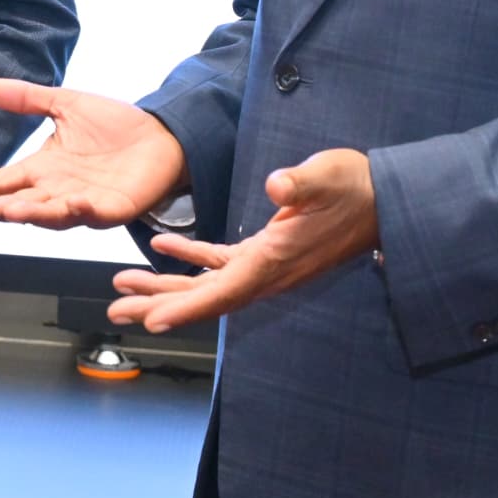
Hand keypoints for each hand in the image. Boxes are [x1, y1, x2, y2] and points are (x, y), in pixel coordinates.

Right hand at [0, 79, 187, 228]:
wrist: (162, 135)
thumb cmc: (114, 124)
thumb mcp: (65, 104)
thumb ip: (26, 98)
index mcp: (43, 168)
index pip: (2, 181)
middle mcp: (57, 191)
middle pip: (19, 203)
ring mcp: (83, 204)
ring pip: (50, 214)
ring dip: (31, 214)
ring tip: (10, 211)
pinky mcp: (111, 210)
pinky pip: (92, 214)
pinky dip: (79, 210)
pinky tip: (70, 203)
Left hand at [105, 147, 377, 332]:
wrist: (383, 199)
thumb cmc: (355, 188)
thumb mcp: (328, 176)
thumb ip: (301, 182)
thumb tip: (277, 185)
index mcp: (276, 261)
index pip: (224, 292)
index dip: (187, 309)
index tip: (152, 321)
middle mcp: (266, 272)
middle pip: (204, 298)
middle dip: (157, 305)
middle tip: (114, 310)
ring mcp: (265, 265)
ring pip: (206, 284)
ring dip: (164, 286)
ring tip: (122, 285)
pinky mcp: (266, 251)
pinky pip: (220, 261)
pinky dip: (189, 254)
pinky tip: (161, 244)